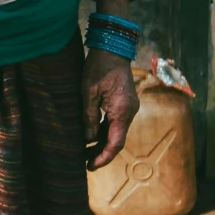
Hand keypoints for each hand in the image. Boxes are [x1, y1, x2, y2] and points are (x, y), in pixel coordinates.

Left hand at [83, 52, 137, 169]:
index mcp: (121, 111)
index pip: (115, 143)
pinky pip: (116, 123)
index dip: (103, 157)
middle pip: (117, 140)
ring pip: (116, 133)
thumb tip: (89, 139)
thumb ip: (88, 116)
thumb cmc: (98, 67)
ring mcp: (129, 108)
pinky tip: (92, 137)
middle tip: (85, 164)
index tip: (91, 167)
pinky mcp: (125, 104)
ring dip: (103, 143)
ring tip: (85, 153)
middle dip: (102, 153)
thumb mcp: (88, 92)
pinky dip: (105, 132)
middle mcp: (129, 112)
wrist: (113, 48)